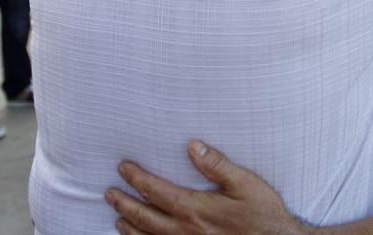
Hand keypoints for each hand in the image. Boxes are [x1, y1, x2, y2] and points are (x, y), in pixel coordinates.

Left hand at [105, 140, 302, 234]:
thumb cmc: (264, 215)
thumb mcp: (245, 184)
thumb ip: (217, 165)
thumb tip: (193, 146)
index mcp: (196, 210)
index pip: (156, 191)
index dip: (136, 179)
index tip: (123, 168)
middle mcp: (186, 232)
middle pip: (146, 217)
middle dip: (125, 203)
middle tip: (109, 193)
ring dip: (130, 228)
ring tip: (117, 217)